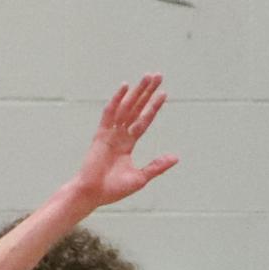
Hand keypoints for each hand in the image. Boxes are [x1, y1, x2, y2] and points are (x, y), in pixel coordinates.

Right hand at [72, 74, 174, 206]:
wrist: (92, 194)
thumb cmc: (112, 189)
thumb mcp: (140, 177)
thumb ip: (156, 166)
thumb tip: (175, 157)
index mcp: (127, 144)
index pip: (143, 121)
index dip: (153, 107)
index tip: (164, 93)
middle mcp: (119, 135)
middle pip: (136, 108)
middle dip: (147, 92)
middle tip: (157, 75)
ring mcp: (110, 133)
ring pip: (126, 107)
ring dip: (137, 92)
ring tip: (148, 77)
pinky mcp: (101, 135)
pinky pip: (110, 114)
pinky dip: (117, 100)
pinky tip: (125, 87)